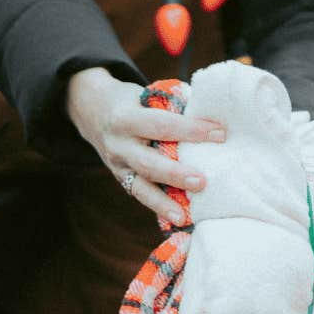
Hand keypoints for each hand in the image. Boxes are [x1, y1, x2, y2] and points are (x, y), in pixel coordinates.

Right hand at [65, 67, 225, 222]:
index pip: (162, 125)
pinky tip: (178, 218)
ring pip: (140, 187)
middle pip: (148, 162)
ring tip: (183, 215)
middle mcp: (119, 144)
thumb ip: (173, 107)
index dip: (191, 130)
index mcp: (126, 118)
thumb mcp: (146, 96)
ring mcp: (117, 165)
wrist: (93, 111)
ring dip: (163, 202)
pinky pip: (140, 195)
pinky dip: (159, 207)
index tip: (220, 134)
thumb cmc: (132, 101)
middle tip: (202, 181)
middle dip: (175, 174)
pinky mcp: (121, 179)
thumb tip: (213, 119)